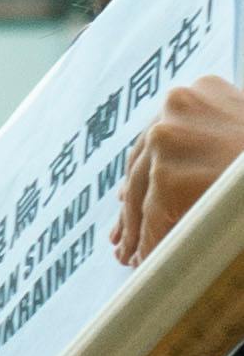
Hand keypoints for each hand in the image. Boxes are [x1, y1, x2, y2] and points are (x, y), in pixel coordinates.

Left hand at [114, 75, 243, 266]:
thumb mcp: (233, 137)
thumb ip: (197, 148)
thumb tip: (150, 183)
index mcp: (193, 94)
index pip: (154, 141)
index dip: (142, 176)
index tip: (125, 201)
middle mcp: (174, 108)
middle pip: (141, 167)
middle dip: (132, 207)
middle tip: (122, 240)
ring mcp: (167, 139)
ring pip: (142, 195)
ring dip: (137, 231)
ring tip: (133, 257)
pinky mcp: (168, 175)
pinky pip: (152, 218)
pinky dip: (150, 243)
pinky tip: (147, 262)